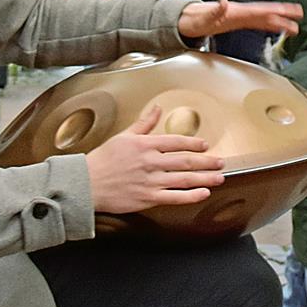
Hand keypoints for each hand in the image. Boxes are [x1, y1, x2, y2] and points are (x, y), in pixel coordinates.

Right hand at [84, 106, 224, 213]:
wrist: (86, 183)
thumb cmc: (102, 160)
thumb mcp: (123, 136)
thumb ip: (144, 123)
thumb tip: (157, 109)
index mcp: (145, 145)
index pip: (176, 142)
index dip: (194, 144)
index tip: (205, 146)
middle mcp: (151, 162)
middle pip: (185, 160)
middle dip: (206, 161)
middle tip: (220, 162)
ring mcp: (151, 181)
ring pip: (184, 178)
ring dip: (204, 178)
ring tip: (219, 177)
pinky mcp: (148, 198)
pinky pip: (174, 197)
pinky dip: (191, 196)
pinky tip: (203, 193)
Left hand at [178, 0, 301, 38]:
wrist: (189, 19)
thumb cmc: (196, 20)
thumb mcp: (204, 18)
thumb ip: (216, 11)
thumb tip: (223, 2)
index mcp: (236, 11)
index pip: (259, 11)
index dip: (274, 12)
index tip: (288, 12)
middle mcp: (241, 12)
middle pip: (266, 12)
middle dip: (283, 13)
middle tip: (300, 13)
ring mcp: (241, 16)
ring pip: (264, 17)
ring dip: (280, 20)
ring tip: (295, 23)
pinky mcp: (239, 21)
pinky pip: (258, 22)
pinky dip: (270, 24)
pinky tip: (278, 26)